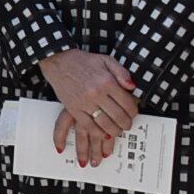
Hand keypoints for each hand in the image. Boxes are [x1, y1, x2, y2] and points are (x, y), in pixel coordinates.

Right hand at [40, 48, 138, 165]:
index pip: (127, 103)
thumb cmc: (84, 62)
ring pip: (105, 124)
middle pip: (118, 116)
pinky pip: (89, 126)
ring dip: (114, 130)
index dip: (134, 112)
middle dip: (126, 124)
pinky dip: (98, 133)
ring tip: (117, 130)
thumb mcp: (106, 60)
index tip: (133, 114)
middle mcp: (96, 93)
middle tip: (127, 125)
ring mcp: (84, 102)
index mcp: (107, 81)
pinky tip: (103, 133)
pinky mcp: (73, 109)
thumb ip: (122, 72)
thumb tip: (133, 87)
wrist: (59, 62)